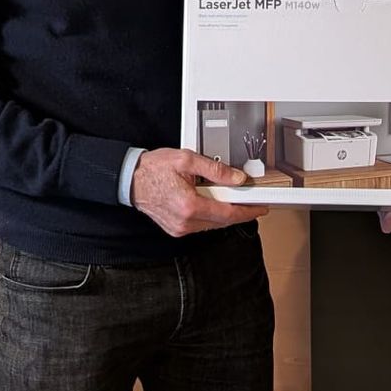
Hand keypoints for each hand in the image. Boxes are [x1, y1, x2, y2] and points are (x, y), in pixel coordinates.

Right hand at [131, 148, 268, 236]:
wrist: (130, 179)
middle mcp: (185, 222)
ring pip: (212, 224)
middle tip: (251, 201)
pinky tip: (212, 203)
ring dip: (224, 213)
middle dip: (239, 211)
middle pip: (222, 221)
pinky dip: (210, 215)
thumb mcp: (187, 160)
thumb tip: (237, 179)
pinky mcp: (176, 229)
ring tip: (231, 198)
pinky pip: (201, 225)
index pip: (227, 214)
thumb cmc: (153, 169)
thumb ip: (215, 170)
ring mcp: (180, 228)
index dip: (247, 211)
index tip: (260, 208)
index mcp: (189, 205)